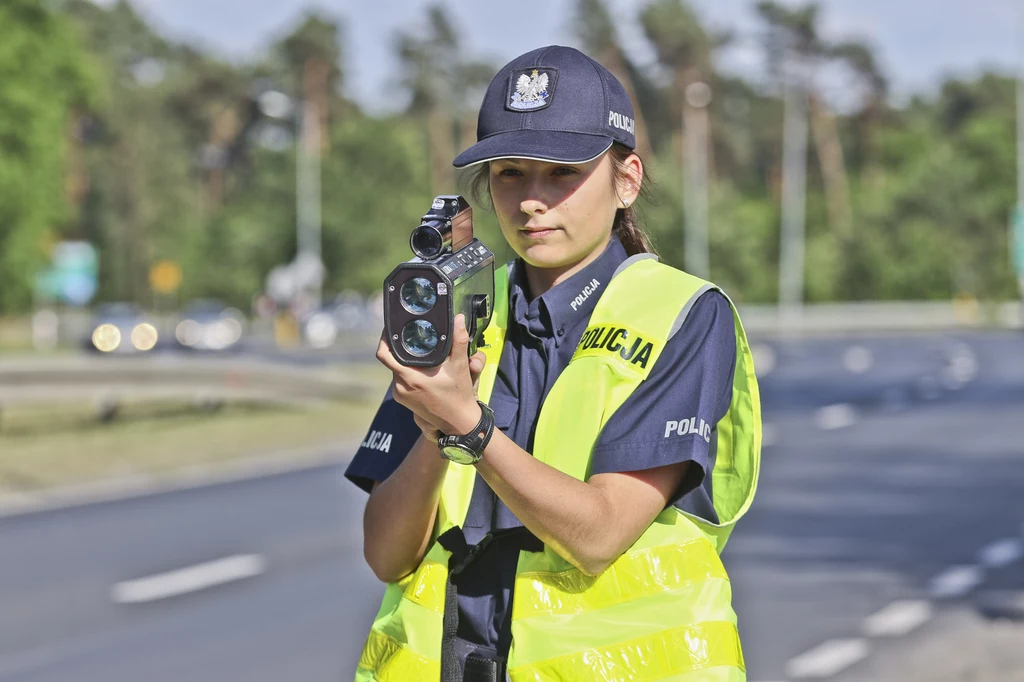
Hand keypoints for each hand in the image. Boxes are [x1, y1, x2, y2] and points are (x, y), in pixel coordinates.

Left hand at [377, 314, 486, 437]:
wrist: (458, 421)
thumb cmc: (458, 394)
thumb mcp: (460, 366)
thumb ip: (458, 340)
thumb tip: (458, 319)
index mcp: (410, 377)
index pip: (384, 355)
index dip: (384, 339)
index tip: (390, 328)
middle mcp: (400, 387)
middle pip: (391, 360)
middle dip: (399, 348)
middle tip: (409, 336)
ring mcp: (400, 395)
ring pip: (395, 370)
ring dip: (403, 361)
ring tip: (417, 352)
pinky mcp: (402, 400)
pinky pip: (398, 380)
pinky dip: (406, 372)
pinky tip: (419, 368)